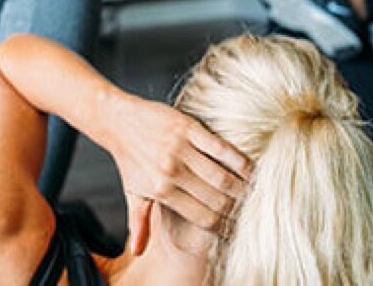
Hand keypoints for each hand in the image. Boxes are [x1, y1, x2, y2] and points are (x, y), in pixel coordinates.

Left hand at [106, 95, 251, 253]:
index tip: (235, 226)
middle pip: (216, 199)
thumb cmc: (129, 158)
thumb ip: (140, 221)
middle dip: (236, 208)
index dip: (223, 226)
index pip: (202, 217)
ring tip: (254, 192)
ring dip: (242, 187)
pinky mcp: (188, 128)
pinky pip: (220, 147)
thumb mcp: (133, 192)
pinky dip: (238, 159)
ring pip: (221, 176)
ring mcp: (180, 149)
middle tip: (250, 210)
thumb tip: (139, 251)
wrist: (117, 121)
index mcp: (161, 191)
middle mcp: (171, 172)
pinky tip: (250, 168)